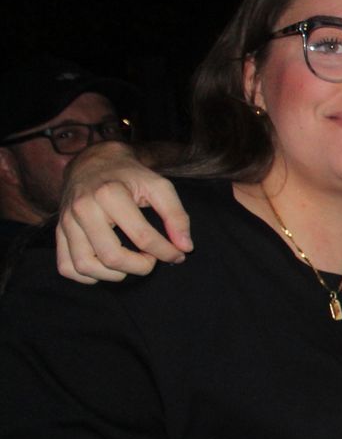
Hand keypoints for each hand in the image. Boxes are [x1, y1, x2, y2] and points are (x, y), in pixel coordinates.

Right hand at [56, 141, 190, 282]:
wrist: (93, 162)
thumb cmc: (130, 176)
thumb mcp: (159, 186)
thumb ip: (176, 215)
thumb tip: (185, 247)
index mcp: (109, 194)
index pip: (142, 236)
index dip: (166, 252)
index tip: (178, 254)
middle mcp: (83, 209)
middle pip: (111, 256)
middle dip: (140, 267)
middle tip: (152, 259)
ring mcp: (67, 222)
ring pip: (85, 266)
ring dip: (114, 275)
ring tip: (131, 264)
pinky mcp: (59, 232)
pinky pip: (67, 267)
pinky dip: (87, 276)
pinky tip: (107, 268)